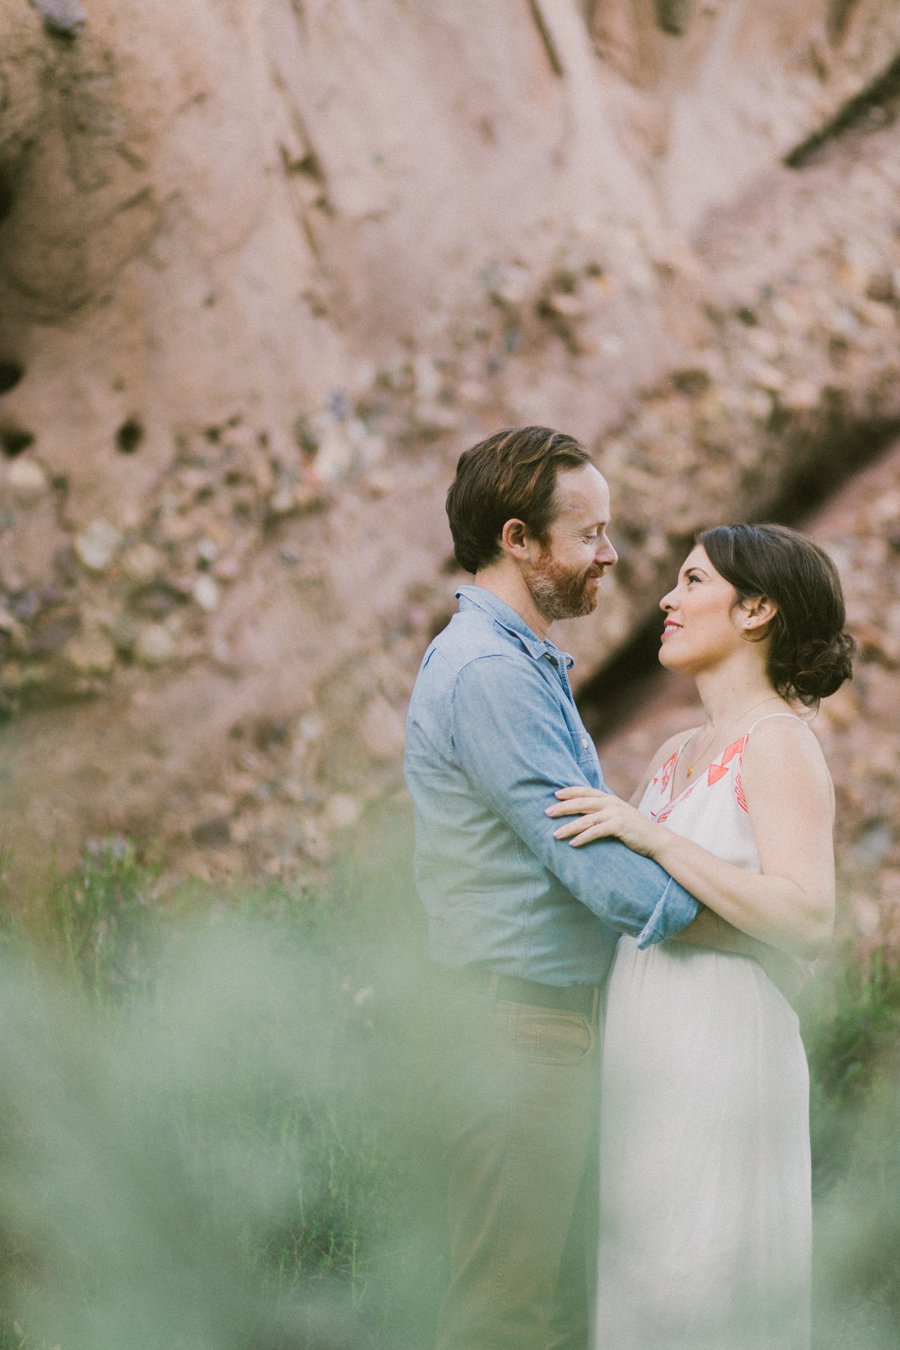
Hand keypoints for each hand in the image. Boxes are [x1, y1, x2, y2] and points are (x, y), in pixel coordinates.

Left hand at [546, 787, 663, 857]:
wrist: (656, 839)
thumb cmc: (634, 830)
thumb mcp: (618, 816)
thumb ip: (603, 812)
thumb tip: (582, 814)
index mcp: (610, 798)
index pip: (586, 791)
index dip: (570, 791)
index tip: (555, 795)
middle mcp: (611, 803)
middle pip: (582, 803)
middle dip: (563, 807)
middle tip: (547, 812)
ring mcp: (616, 814)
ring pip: (586, 819)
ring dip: (569, 827)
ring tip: (555, 834)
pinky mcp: (619, 826)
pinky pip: (596, 831)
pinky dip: (583, 837)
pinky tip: (573, 843)